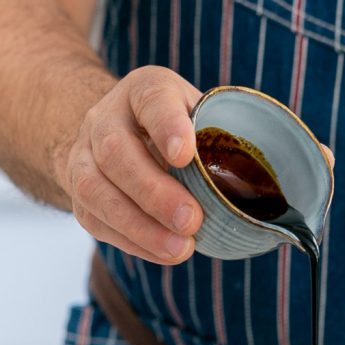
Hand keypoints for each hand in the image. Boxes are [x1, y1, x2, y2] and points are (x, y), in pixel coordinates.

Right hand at [57, 66, 203, 263]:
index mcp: (143, 91)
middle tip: (191, 220)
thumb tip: (266, 186)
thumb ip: (221, 138)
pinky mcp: (77, 194)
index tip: (185, 155)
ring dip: (140, 225)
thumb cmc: (178, 128)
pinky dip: (133, 241)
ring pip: (95, 190)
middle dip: (154, 192)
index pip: (152, 99)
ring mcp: (83, 155)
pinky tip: (165, 253)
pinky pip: (97, 220)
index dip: (167, 126)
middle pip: (116, 151)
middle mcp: (105, 118)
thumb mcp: (201, 115)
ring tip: (180, 248)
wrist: (118, 132)